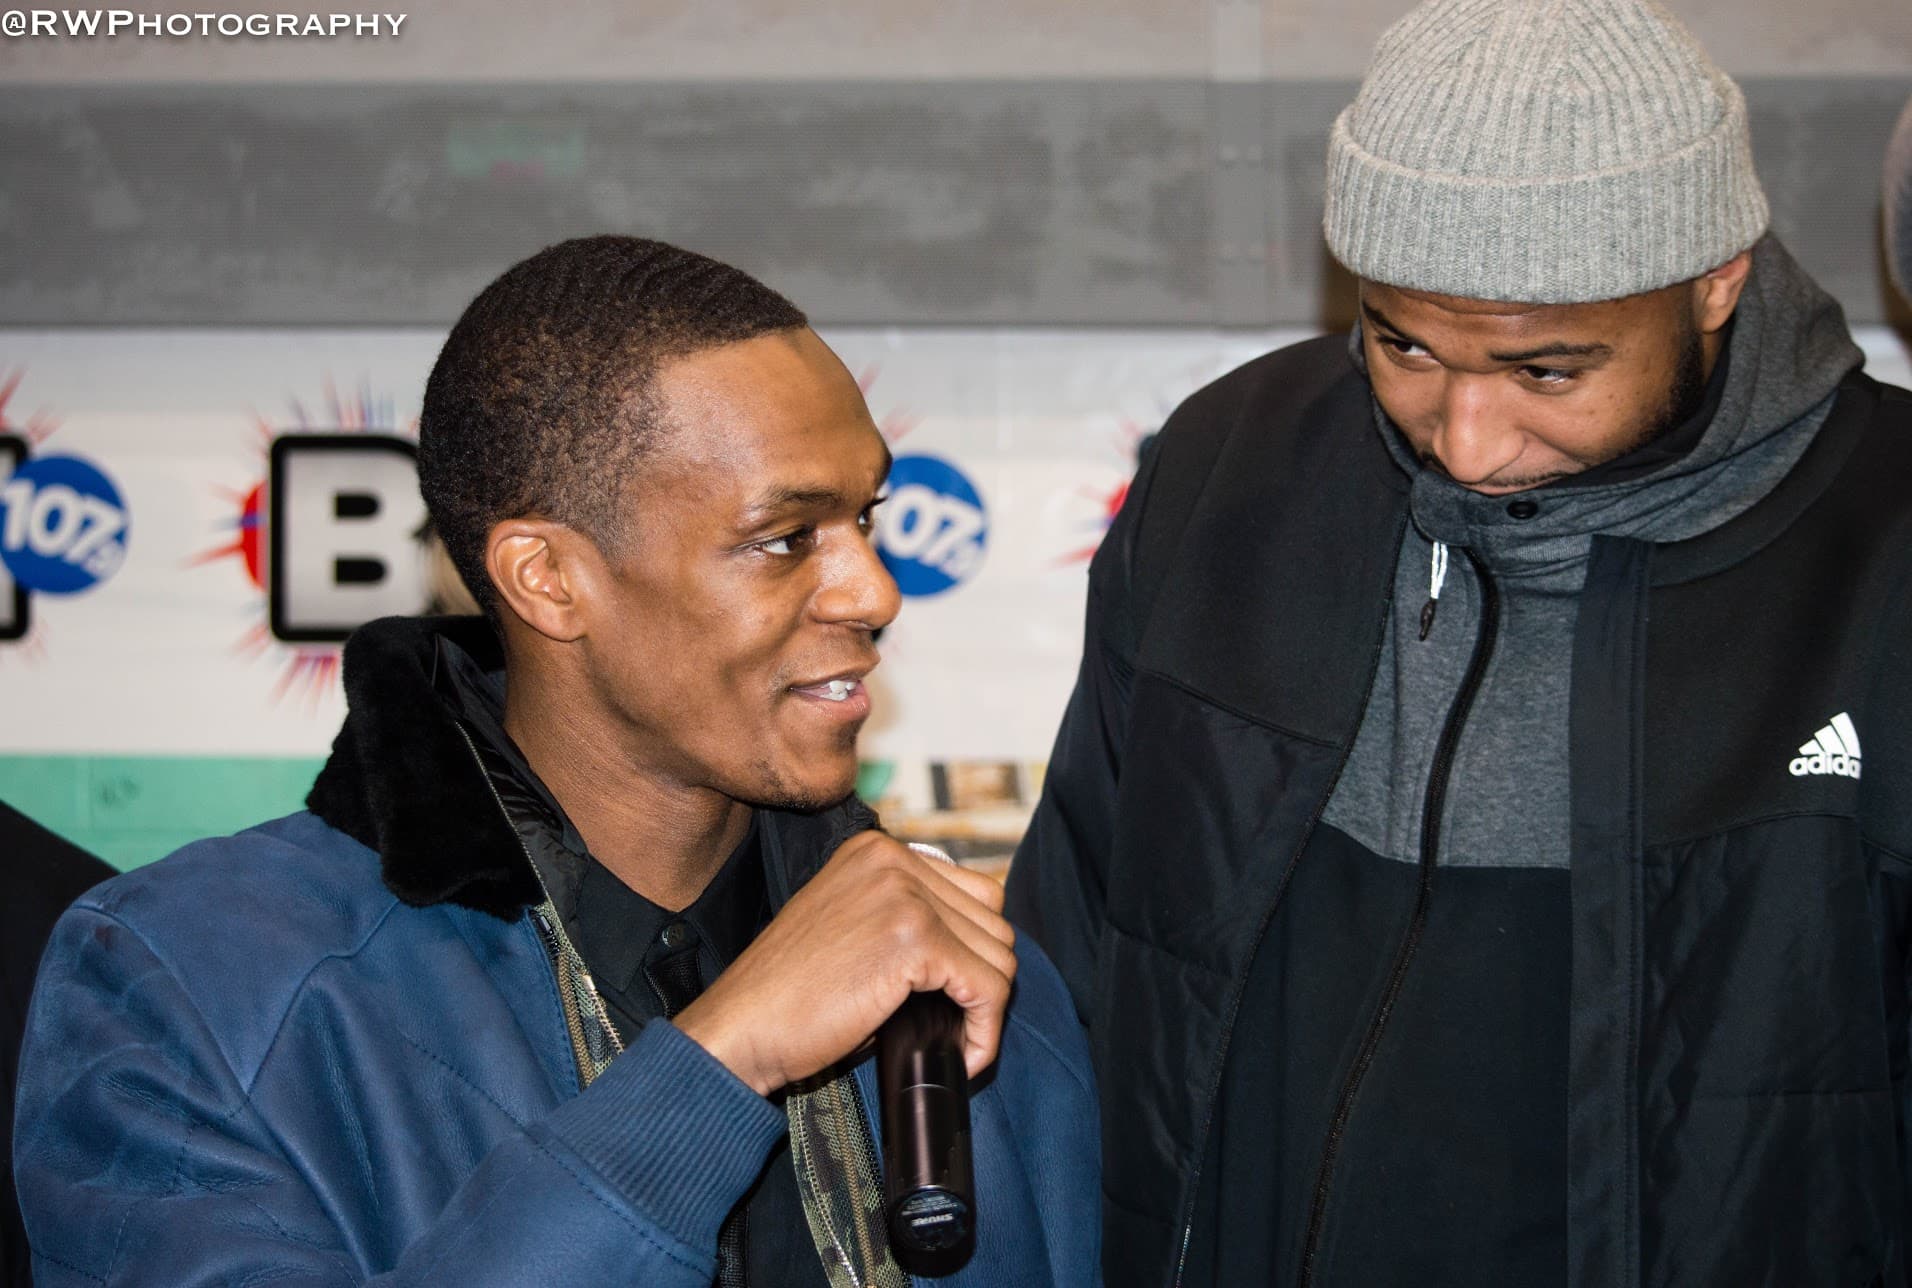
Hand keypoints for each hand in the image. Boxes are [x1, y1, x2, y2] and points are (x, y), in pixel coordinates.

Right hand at [674, 831, 1016, 1096]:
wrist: (741, 1028)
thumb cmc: (788, 995)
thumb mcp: (849, 928)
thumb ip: (904, 918)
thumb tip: (975, 954)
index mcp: (877, 851)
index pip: (975, 893)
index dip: (973, 952)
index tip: (955, 996)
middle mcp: (893, 860)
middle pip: (993, 922)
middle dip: (982, 981)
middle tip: (955, 1025)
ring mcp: (905, 895)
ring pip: (999, 956)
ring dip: (984, 1008)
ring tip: (954, 1041)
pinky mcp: (914, 938)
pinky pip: (989, 989)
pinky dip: (985, 1031)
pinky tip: (963, 1055)